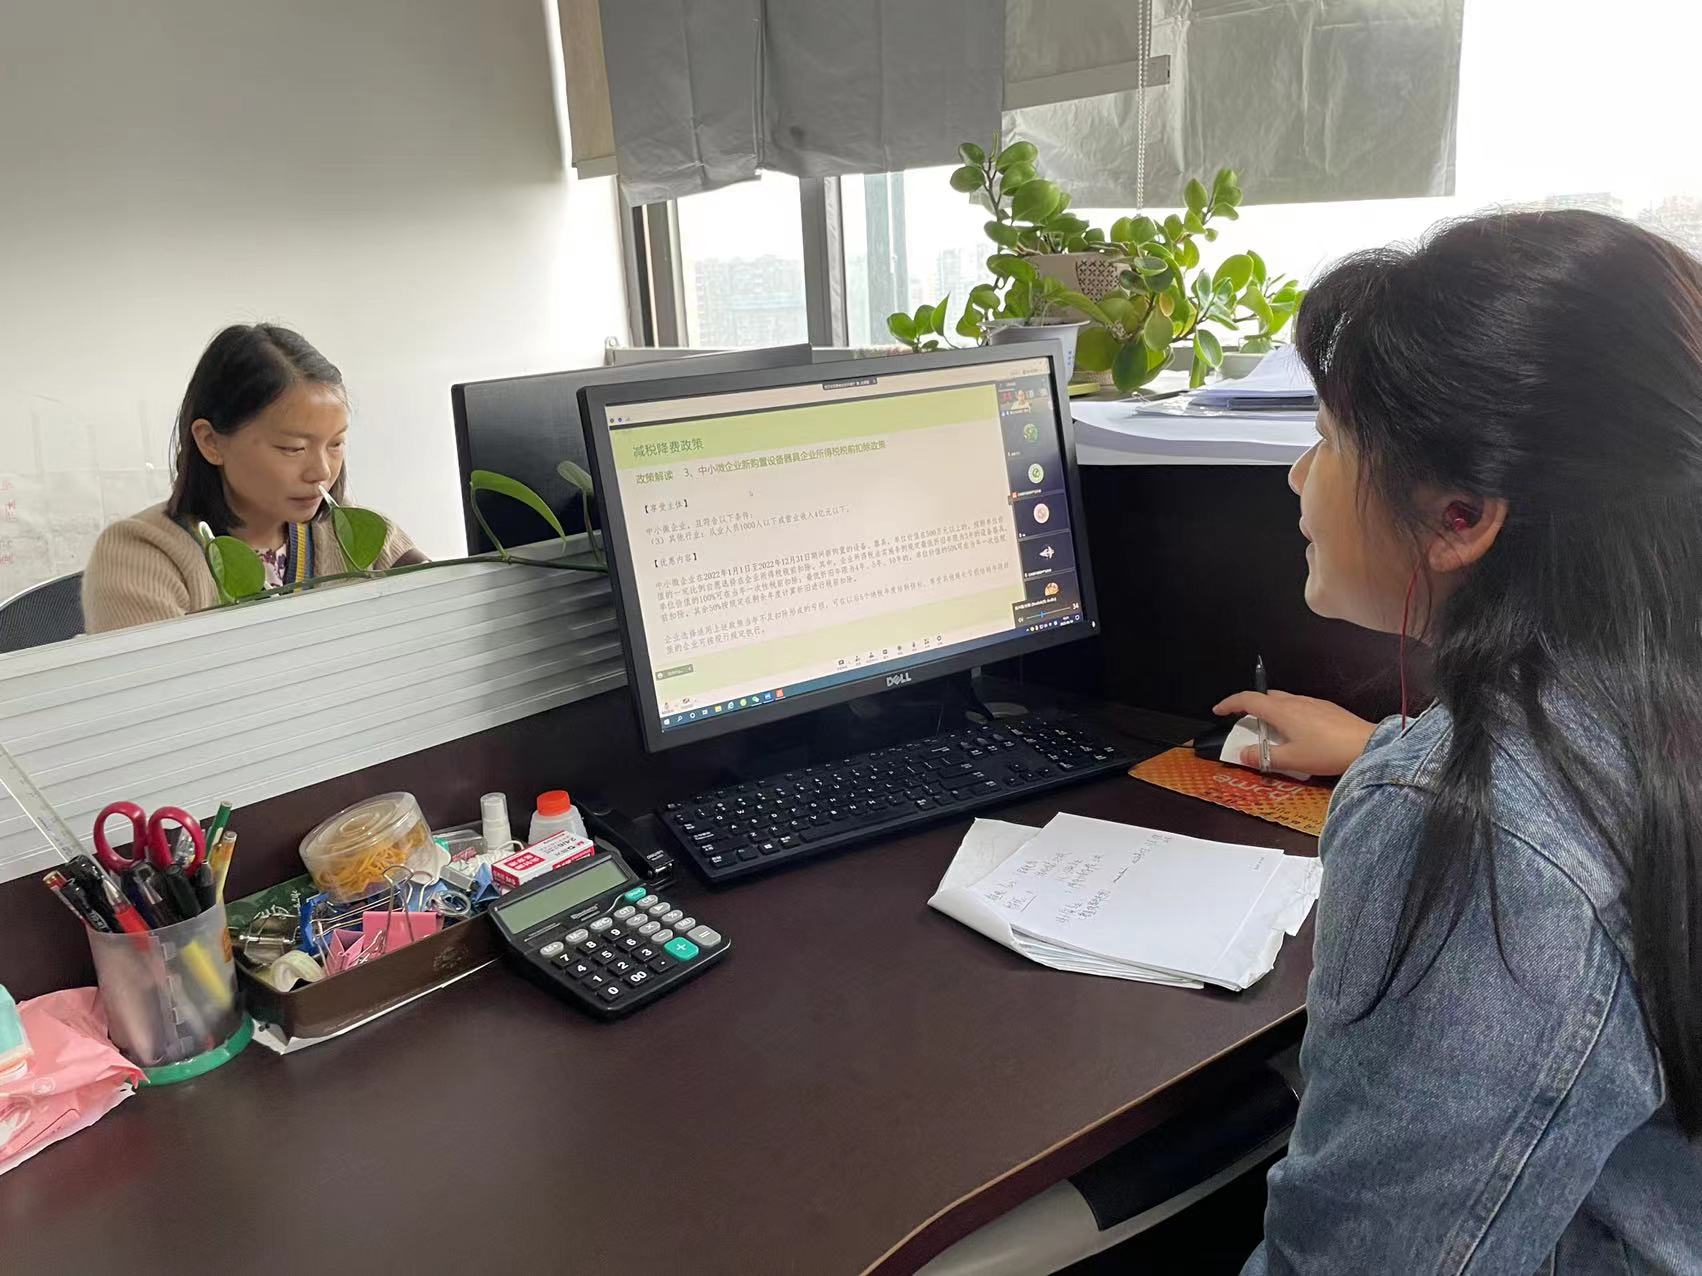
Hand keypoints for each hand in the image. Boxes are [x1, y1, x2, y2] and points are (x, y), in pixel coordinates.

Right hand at [1211, 690, 1377, 777]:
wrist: (1367, 745)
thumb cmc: (1326, 752)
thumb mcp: (1290, 760)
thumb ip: (1263, 757)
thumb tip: (1243, 754)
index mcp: (1281, 711)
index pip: (1247, 699)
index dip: (1229, 703)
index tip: (1218, 711)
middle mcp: (1295, 701)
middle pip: (1266, 697)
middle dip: (1251, 707)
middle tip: (1246, 724)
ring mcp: (1313, 702)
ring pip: (1284, 700)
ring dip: (1272, 711)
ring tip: (1272, 731)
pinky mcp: (1327, 708)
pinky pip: (1300, 706)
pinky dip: (1289, 714)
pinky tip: (1298, 732)